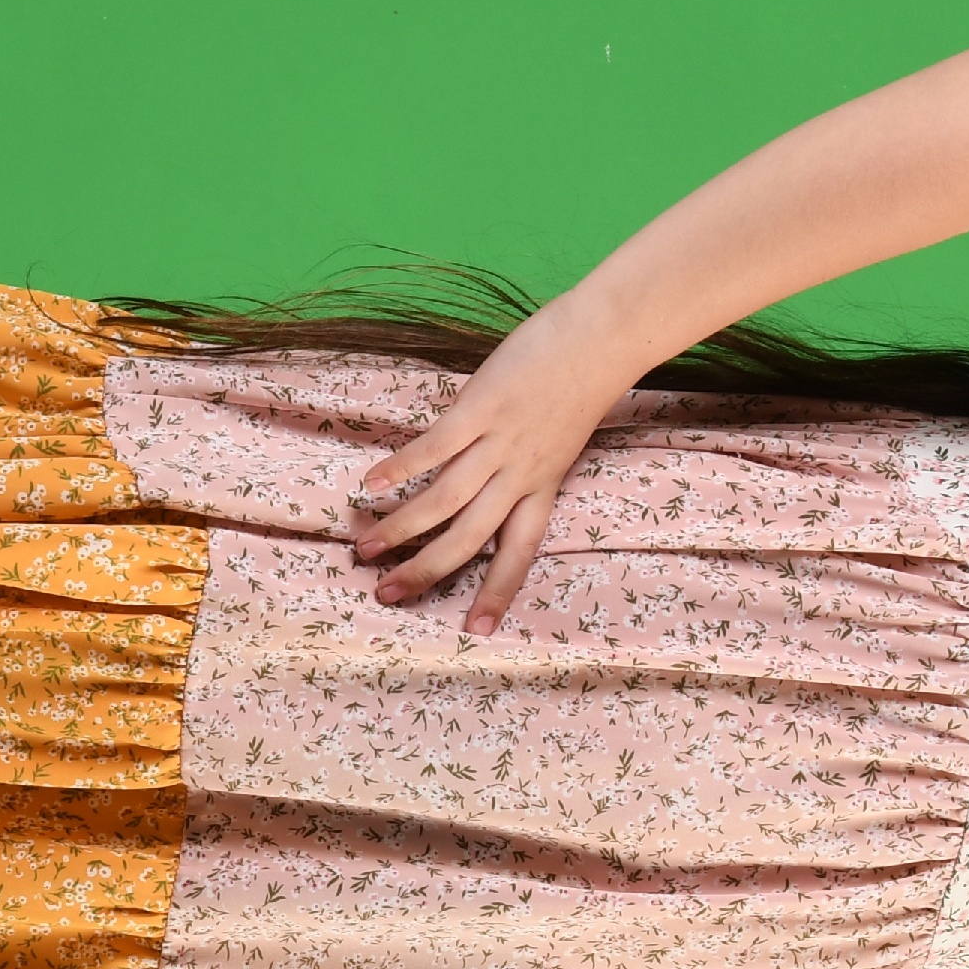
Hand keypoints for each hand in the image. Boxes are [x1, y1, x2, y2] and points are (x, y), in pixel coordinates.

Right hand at [349, 299, 637, 631]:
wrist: (601, 339)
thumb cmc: (581, 383)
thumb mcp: (560, 441)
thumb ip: (524, 467)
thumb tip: (480, 477)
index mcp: (544, 488)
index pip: (518, 553)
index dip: (498, 592)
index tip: (477, 629)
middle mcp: (521, 475)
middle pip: (469, 539)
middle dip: (426, 571)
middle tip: (388, 593)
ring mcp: (500, 443)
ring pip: (446, 501)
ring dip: (402, 527)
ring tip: (367, 546)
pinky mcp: (481, 409)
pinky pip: (436, 447)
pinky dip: (403, 467)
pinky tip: (373, 482)